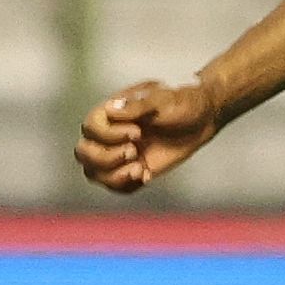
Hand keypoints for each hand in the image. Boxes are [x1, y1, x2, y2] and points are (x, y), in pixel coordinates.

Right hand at [76, 79, 218, 192]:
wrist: (202, 118)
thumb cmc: (182, 101)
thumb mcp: (163, 99)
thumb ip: (138, 105)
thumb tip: (112, 110)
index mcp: (111, 111)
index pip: (89, 128)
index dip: (109, 135)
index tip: (138, 132)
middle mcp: (109, 133)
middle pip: (83, 153)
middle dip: (105, 158)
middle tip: (134, 151)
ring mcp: (118, 153)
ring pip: (94, 173)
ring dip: (114, 176)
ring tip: (140, 169)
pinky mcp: (131, 169)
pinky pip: (115, 186)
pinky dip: (127, 185)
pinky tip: (146, 175)